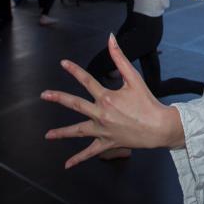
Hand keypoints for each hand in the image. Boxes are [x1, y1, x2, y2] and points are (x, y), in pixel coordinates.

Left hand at [42, 34, 173, 167]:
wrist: (159, 127)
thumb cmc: (148, 102)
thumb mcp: (134, 78)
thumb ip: (120, 58)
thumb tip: (110, 39)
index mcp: (107, 97)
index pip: (87, 81)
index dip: (74, 70)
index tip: (63, 63)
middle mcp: (101, 114)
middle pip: (75, 104)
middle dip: (58, 98)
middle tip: (44, 95)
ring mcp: (103, 130)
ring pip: (78, 131)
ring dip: (62, 133)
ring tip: (48, 135)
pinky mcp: (107, 142)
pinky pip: (90, 152)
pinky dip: (79, 158)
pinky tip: (67, 164)